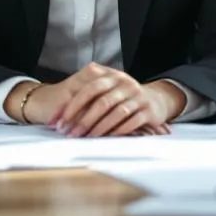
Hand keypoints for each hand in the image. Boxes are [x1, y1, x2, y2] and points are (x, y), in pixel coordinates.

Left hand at [49, 63, 185, 137]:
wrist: (156, 100)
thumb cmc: (124, 97)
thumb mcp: (108, 89)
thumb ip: (88, 96)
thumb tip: (60, 115)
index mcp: (112, 76)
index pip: (89, 88)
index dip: (72, 105)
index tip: (58, 120)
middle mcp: (125, 83)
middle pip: (101, 102)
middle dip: (83, 119)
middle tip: (69, 133)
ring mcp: (138, 97)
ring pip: (116, 113)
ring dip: (98, 128)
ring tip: (85, 138)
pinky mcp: (148, 111)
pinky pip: (131, 122)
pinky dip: (117, 131)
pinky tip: (106, 139)